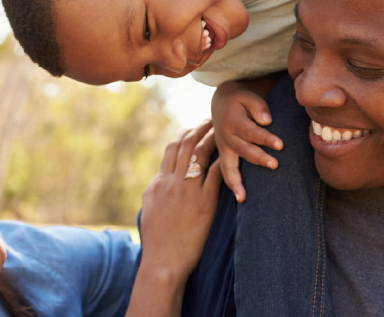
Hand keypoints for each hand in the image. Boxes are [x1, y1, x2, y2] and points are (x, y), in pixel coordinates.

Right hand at [138, 120, 222, 280]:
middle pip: (186, 145)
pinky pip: (216, 174)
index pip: (171, 149)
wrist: (163, 262)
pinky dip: (224, 160)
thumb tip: (159, 179)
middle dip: (199, 129)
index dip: (184, 135)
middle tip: (212, 120)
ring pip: (200, 154)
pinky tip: (234, 153)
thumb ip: (155, 191)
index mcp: (158, 183)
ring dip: (212, 138)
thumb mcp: (149, 210)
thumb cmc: (157, 241)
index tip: (194, 128)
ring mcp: (187, 192)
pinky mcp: (204, 204)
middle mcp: (171, 182)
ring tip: (224, 129)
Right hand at [211, 81, 281, 201]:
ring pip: (229, 166)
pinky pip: (225, 172)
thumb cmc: (240, 100)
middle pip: (243, 150)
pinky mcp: (224, 155)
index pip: (251, 132)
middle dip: (258, 158)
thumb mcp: (247, 96)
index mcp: (233, 121)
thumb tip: (267, 121)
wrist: (221, 103)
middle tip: (274, 165)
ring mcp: (224, 148)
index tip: (280, 145)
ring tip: (243, 197)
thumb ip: (258, 106)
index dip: (265, 138)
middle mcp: (226, 137)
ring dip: (237, 181)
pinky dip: (231, 185)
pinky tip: (241, 198)